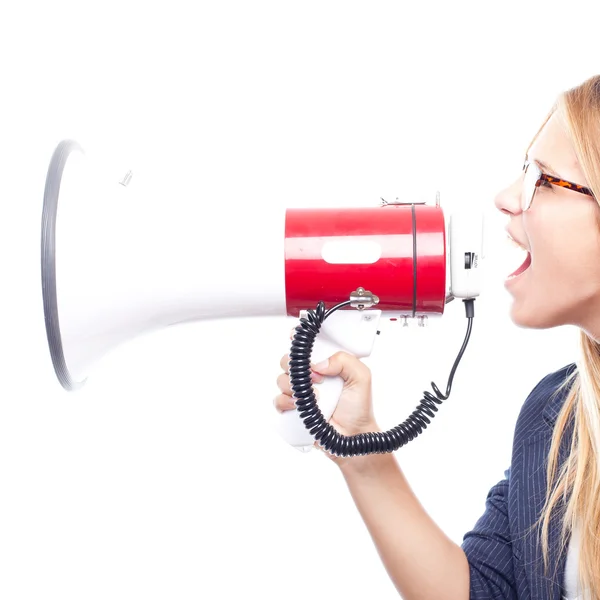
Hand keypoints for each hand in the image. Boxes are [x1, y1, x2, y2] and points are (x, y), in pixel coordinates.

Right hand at [274, 330, 379, 461]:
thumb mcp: (361, 378)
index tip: (295, 339)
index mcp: (325, 363)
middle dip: (296, 366)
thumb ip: (345, 361)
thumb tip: (318, 363)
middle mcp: (310, 375)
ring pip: (281, 379)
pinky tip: (299, 406)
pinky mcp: (293, 409)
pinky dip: (285, 401)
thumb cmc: (358, 408)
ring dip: (293, 385)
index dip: (298, 340)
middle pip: (289, 360)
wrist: (352, 438)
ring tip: (314, 396)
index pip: (307, 346)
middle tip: (315, 377)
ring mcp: (301, 392)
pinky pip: (278, 400)